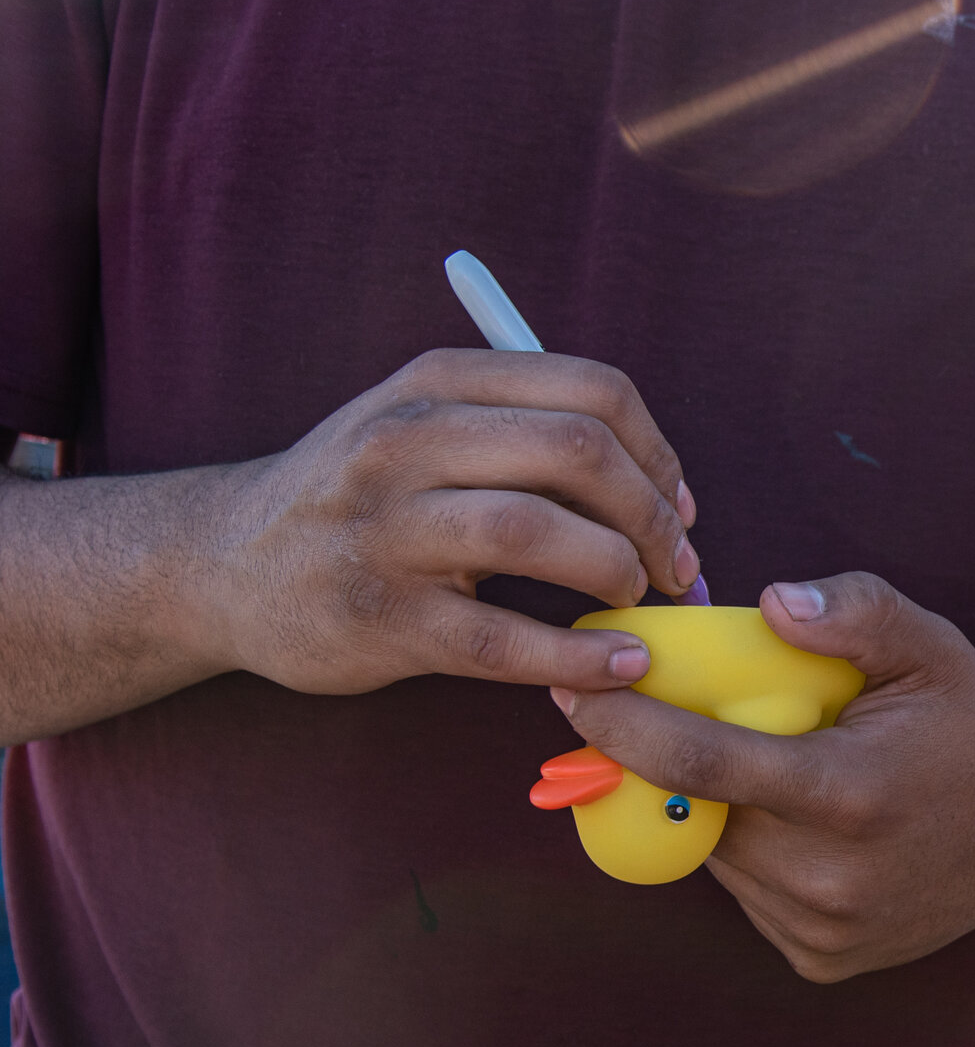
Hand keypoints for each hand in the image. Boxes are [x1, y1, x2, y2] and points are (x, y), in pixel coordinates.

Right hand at [202, 349, 700, 694]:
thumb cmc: (361, 498)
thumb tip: (665, 487)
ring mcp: (386, 530)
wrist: (221, 565)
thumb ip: (528, 431)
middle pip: (578, 451)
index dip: (660, 454)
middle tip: (674, 566)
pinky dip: (580, 655)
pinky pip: (502, 639)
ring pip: (538, 533)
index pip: (594, 390)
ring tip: (636, 600)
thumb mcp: (424, 426)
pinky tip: (622, 663)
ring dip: (618, 572)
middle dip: (652, 515)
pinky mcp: (380, 619)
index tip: (679, 507)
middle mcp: (406, 442)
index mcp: (438, 383)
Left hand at [554, 573, 974, 982]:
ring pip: (718, 856)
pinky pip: (749, 895)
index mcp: (851, 794)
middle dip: (680, 761)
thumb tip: (768, 601)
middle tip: (700, 716)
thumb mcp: (930, 647)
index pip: (703, 763)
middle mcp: (830, 877)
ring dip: (723, 809)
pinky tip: (815, 829)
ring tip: (791, 771)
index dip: (625, 727)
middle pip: (700, 809)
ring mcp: (824, 928)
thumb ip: (853, 611)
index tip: (575, 691)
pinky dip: (757, 855)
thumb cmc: (973, 725)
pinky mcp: (821, 958)